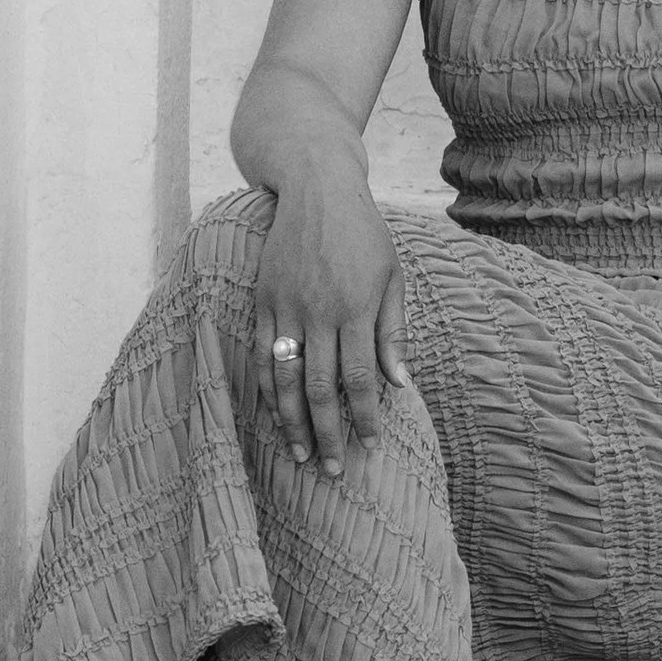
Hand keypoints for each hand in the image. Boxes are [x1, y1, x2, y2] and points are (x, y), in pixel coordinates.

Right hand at [252, 172, 407, 475]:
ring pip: (286, 378)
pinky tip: (275, 415)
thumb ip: (393, 331)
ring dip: (292, 422)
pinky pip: (262, 354)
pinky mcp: (262, 300)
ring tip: (300, 456)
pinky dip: (268, 389)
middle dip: (328, 433)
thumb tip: (399, 385)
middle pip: (320, 387)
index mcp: (355, 307)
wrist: (315, 189)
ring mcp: (284, 307)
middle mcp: (317, 312)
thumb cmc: (364, 234)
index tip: (371, 445)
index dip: (364, 417)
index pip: (359, 377)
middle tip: (334, 470)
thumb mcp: (392, 276)